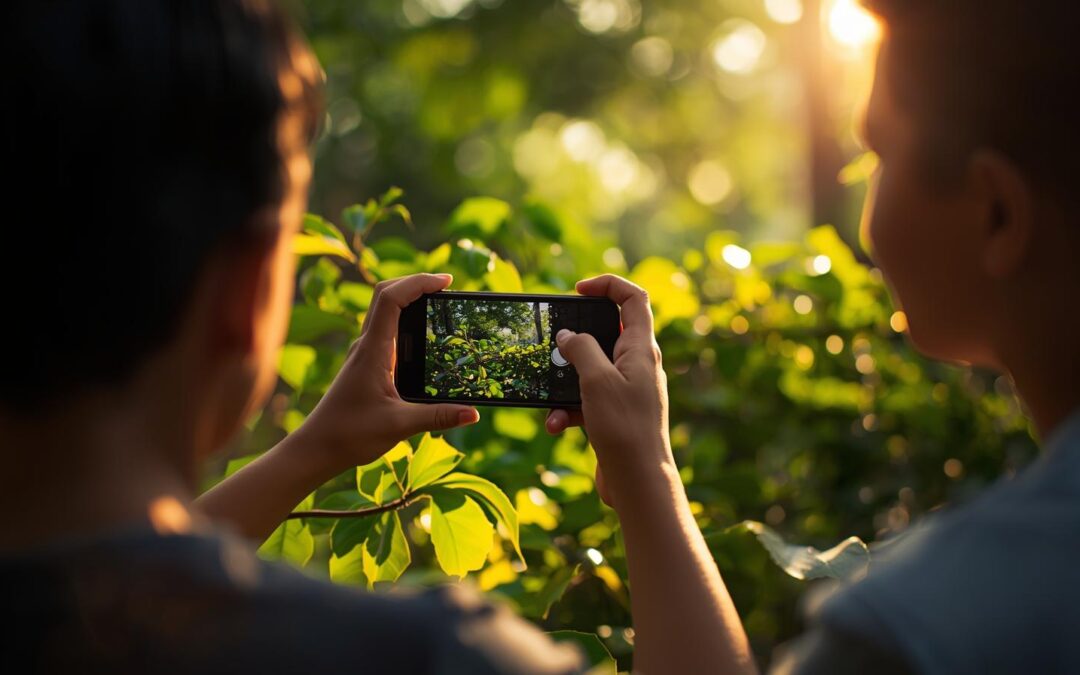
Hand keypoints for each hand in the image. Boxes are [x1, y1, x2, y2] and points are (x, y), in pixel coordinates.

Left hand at [292, 273, 478, 472]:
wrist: (317, 447)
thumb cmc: (350, 434)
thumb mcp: (399, 426)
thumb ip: (438, 417)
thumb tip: (474, 412)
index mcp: (373, 351)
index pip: (391, 299)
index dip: (418, 282)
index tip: (446, 281)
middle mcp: (367, 345)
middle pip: (386, 294)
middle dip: (415, 283)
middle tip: (446, 287)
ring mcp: (365, 352)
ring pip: (384, 310)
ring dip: (409, 298)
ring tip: (440, 303)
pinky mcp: (367, 363)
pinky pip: (386, 330)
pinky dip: (405, 320)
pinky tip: (424, 336)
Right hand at [544, 275, 672, 510]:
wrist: (639, 481)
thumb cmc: (624, 427)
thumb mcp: (597, 380)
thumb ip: (581, 350)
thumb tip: (568, 337)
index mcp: (642, 349)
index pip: (634, 299)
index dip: (608, 285)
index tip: (579, 290)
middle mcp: (638, 365)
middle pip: (608, 333)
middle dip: (576, 340)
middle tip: (555, 344)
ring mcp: (628, 389)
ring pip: (591, 370)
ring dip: (566, 383)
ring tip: (550, 401)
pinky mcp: (616, 413)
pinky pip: (587, 400)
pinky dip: (569, 409)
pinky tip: (557, 425)